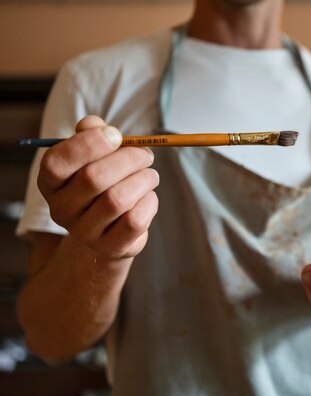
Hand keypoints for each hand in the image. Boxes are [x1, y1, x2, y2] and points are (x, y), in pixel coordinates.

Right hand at [37, 115, 159, 258]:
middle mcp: (61, 209)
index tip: (116, 135)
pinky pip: (135, 221)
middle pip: (93, 178)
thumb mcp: (94, 156)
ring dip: (143, 180)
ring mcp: (84, 232)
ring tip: (151, 175)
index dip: (89, 144)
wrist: (111, 229)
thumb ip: (91, 134)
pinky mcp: (110, 247)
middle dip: (128, 159)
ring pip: (118, 199)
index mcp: (50, 182)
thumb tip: (94, 124)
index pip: (56, 162)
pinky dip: (149, 202)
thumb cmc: (104, 182)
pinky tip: (149, 197)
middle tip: (146, 155)